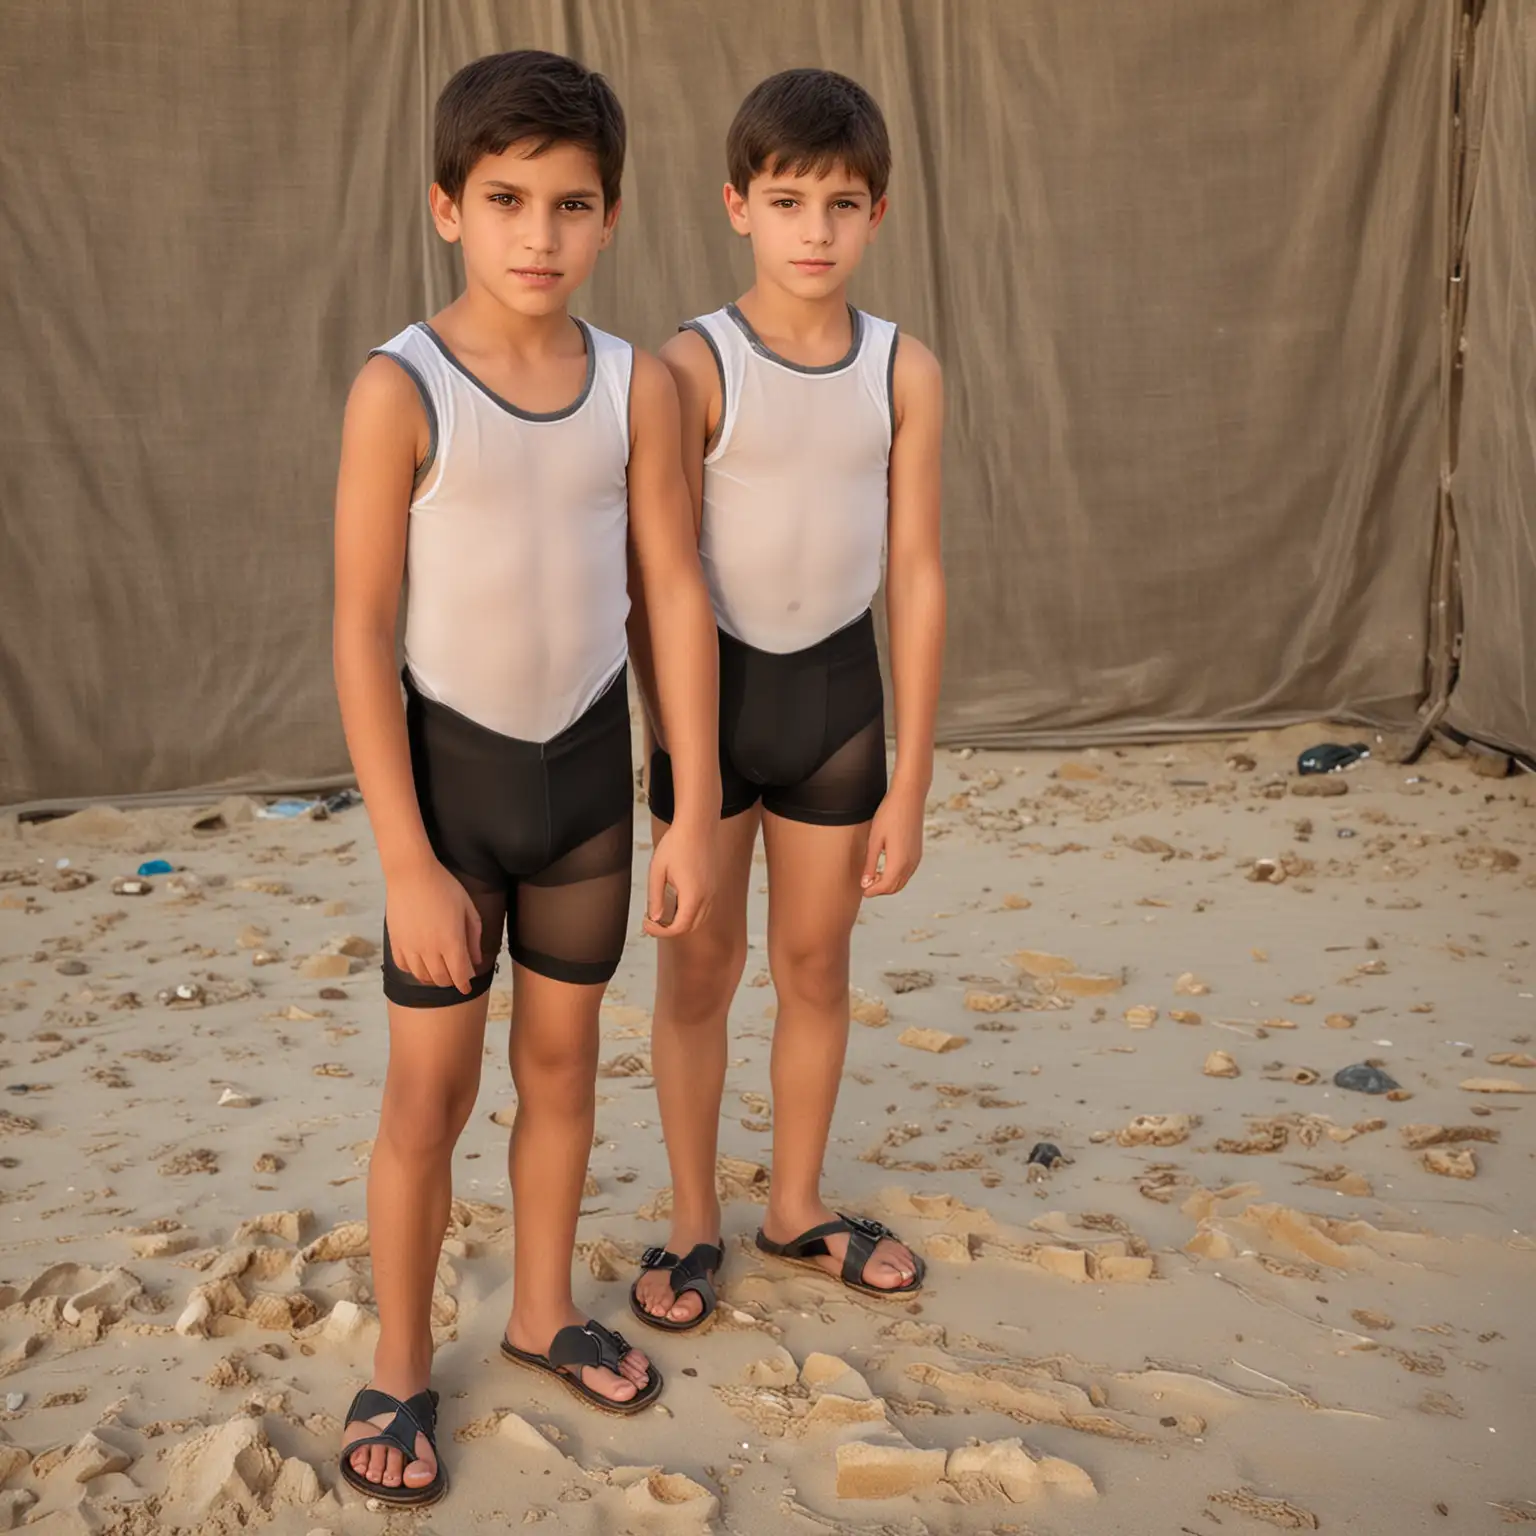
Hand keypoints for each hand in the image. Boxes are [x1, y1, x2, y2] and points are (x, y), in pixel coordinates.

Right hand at [385, 856, 482, 992]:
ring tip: (439, 973)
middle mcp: (430, 950)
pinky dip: (413, 971)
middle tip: (456, 976)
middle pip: (441, 979)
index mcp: (451, 942)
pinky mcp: (395, 942)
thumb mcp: (468, 908)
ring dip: (432, 979)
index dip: (464, 985)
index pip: (459, 975)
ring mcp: (410, 947)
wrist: (411, 873)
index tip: (467, 987)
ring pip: (421, 976)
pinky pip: (403, 966)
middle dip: (451, 982)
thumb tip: (476, 960)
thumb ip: (473, 936)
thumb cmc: (444, 886)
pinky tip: (420, 965)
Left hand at [644, 817, 715, 937]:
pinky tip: (674, 902)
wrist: (697, 826)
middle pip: (689, 928)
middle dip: (669, 929)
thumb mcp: (657, 871)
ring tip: (661, 912)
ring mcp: (712, 892)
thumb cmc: (676, 844)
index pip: (679, 928)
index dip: (660, 932)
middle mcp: (706, 897)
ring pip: (698, 920)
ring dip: (680, 922)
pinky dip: (688, 913)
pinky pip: (703, 909)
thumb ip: (655, 897)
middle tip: (651, 920)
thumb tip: (655, 918)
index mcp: (692, 895)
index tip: (647, 924)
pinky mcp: (713, 886)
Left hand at [861, 783, 925, 896]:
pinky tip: (884, 868)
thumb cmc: (889, 815)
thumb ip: (870, 864)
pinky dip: (896, 876)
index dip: (872, 891)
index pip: (885, 887)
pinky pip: (907, 873)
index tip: (862, 891)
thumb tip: (865, 883)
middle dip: (880, 890)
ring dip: (888, 884)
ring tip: (872, 877)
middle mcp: (910, 864)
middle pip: (895, 887)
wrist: (909, 797)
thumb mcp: (874, 840)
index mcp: (899, 862)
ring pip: (902, 881)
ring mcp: (916, 858)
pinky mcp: (917, 852)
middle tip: (865, 885)